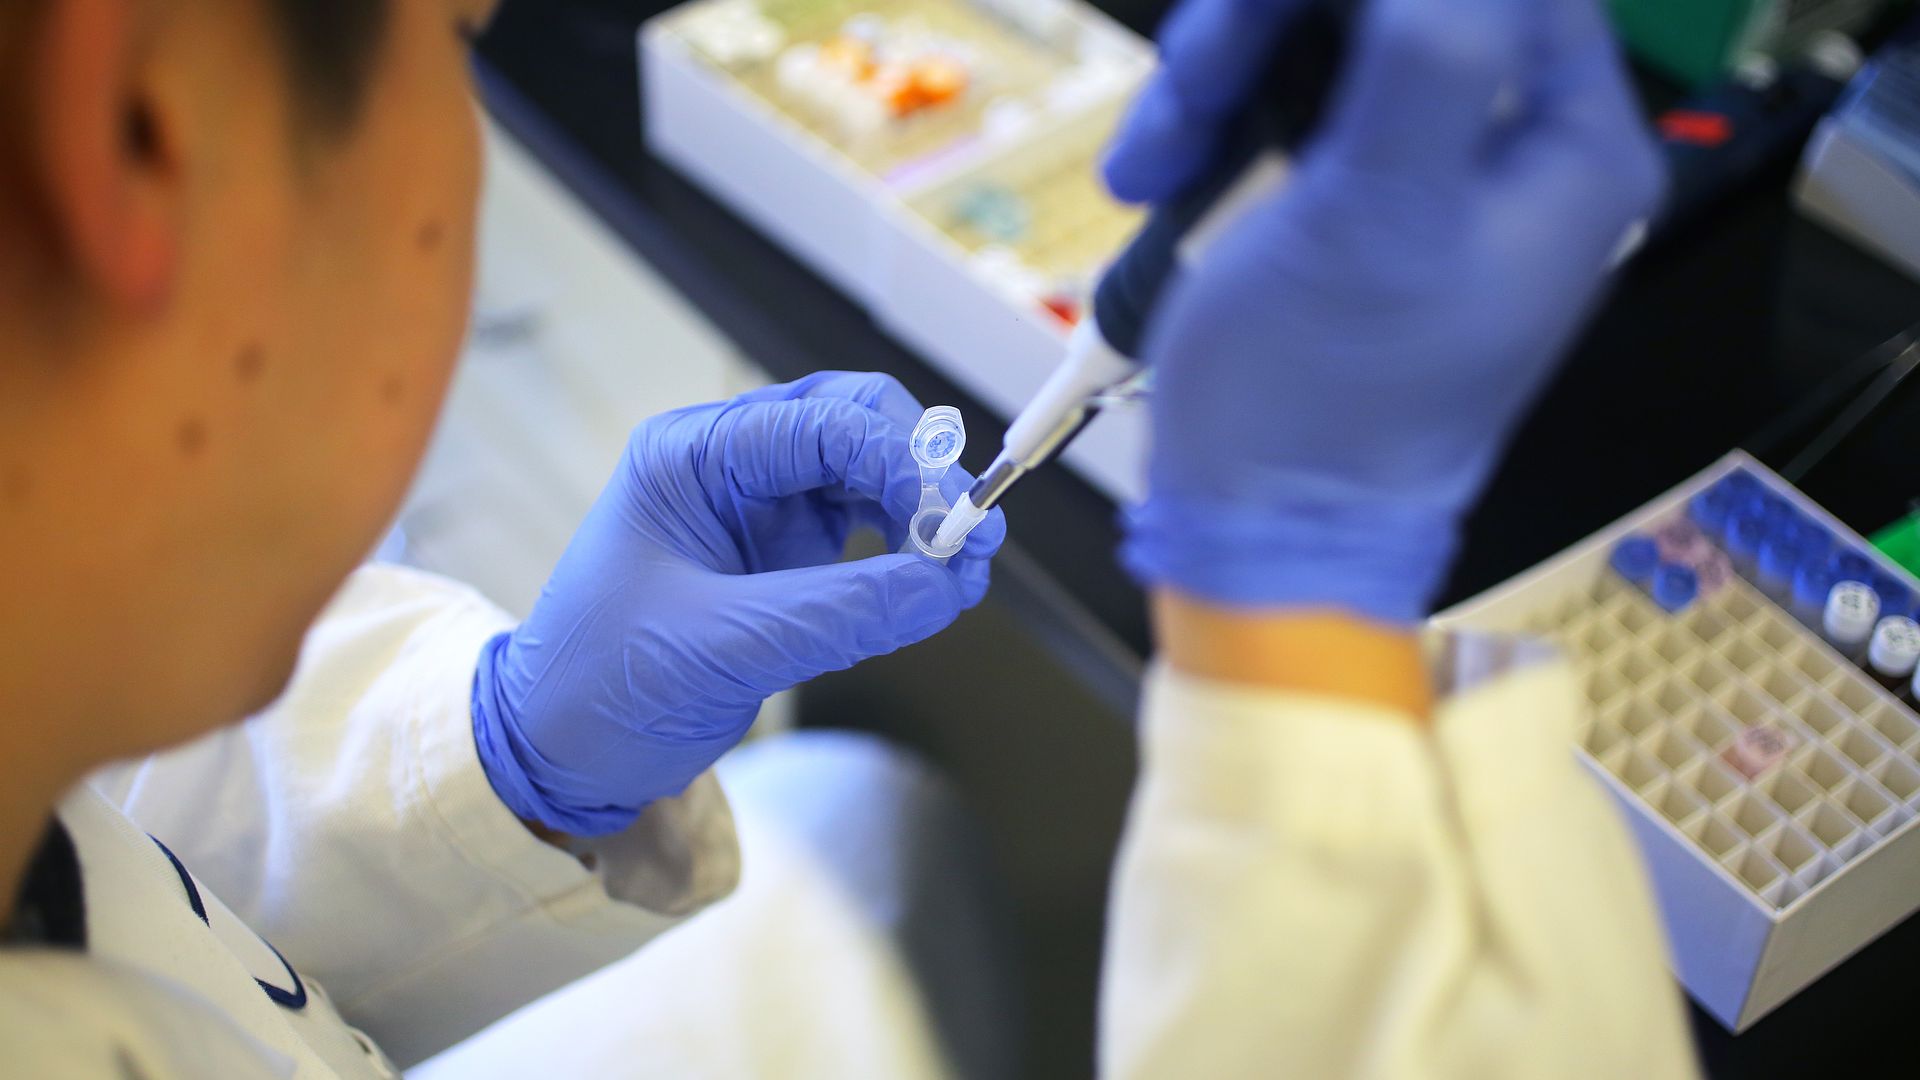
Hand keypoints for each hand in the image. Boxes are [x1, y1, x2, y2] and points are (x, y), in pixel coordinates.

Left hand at [471, 373, 1005, 835]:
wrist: (556, 750)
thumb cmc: (601, 684)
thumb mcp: (722, 646)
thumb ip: (840, 613)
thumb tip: (946, 585)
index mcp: (691, 455)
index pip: (820, 423)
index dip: (898, 460)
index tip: (951, 517)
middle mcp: (727, 464)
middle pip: (853, 425)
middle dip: (920, 470)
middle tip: (971, 532)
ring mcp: (757, 507)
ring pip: (867, 474)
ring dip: (922, 507)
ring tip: (965, 562)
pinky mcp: (781, 556)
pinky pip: (863, 529)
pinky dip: (905, 549)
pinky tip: (932, 581)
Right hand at [1106, 0, 1662, 622]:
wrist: (1260, 537)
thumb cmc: (1321, 404)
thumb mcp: (1377, 213)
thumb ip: (1429, 50)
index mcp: (1569, 146)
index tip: (1267, 14)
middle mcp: (1514, 146)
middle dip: (1271, 25)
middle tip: (1196, 87)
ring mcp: (1428, 169)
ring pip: (1328, 32)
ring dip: (1224, 70)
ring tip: (1158, 157)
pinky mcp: (1355, 196)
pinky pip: (1291, 96)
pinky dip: (1218, 115)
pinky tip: (1163, 169)